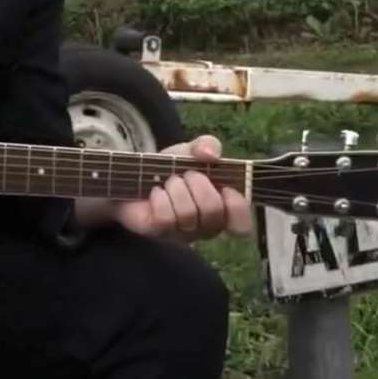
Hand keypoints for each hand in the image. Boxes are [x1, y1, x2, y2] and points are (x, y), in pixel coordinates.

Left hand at [105, 135, 252, 241]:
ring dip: (175, 188)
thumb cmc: (171, 166)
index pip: (242, 226)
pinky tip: (155, 193)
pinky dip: (159, 197)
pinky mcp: (160, 232)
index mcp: (222, 209)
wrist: (135, 173)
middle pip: (213, 212)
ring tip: (168, 182)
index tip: (225, 187)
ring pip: (188, 214)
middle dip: (197, 183)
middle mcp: (206, 226)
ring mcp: (183, 233)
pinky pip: (166, 217)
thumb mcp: (192, 150)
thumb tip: (210, 154)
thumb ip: (207, 145)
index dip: (237, 206)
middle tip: (185, 175)